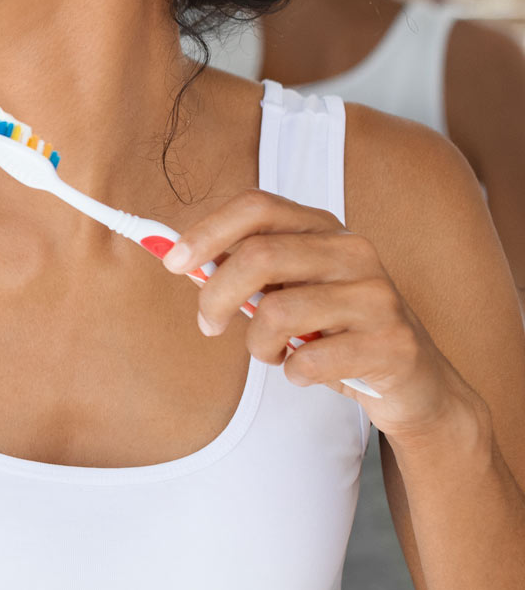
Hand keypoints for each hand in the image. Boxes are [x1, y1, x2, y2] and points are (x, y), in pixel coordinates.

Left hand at [166, 190, 481, 439]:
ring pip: (279, 313)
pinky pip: (310, 362)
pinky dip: (293, 374)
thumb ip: (245, 273)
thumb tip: (179, 260)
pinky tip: (307, 372)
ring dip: (258, 344)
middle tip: (207, 325)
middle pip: (259, 256)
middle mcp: (354, 252)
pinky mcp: (392, 344)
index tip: (173, 262)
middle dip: (216, 295)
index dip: (207, 231)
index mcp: (324, 229)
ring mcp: (378, 296)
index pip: (257, 207)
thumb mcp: (291, 291)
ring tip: (273, 352)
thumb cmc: (336, 331)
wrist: (415, 383)